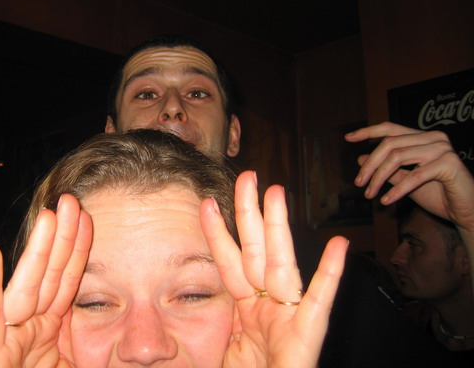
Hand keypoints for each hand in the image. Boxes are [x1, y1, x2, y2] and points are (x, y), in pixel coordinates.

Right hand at [0, 195, 91, 367]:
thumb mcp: (82, 366)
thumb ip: (97, 347)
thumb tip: (136, 328)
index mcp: (55, 332)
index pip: (69, 282)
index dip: (78, 249)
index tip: (88, 217)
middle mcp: (31, 331)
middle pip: (49, 277)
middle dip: (60, 239)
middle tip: (71, 202)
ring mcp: (8, 343)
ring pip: (24, 289)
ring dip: (35, 251)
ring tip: (46, 217)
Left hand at [200, 171, 347, 367]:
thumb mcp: (218, 347)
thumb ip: (211, 319)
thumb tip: (184, 296)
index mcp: (242, 310)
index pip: (227, 262)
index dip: (218, 232)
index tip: (207, 202)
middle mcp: (265, 307)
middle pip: (255, 251)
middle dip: (251, 214)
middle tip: (246, 176)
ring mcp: (288, 319)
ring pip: (282, 264)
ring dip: (281, 229)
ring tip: (278, 194)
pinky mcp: (308, 337)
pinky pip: (319, 303)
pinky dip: (330, 274)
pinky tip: (339, 246)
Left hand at [345, 122, 473, 231]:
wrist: (467, 213)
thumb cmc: (438, 196)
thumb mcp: (405, 181)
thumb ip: (387, 169)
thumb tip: (360, 158)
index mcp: (423, 138)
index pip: (391, 128)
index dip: (368, 131)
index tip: (348, 138)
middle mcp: (433, 138)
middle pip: (390, 143)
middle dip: (370, 164)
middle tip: (358, 182)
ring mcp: (443, 149)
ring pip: (398, 156)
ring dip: (379, 177)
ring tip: (369, 194)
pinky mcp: (449, 164)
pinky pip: (415, 175)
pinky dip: (398, 189)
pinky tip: (387, 201)